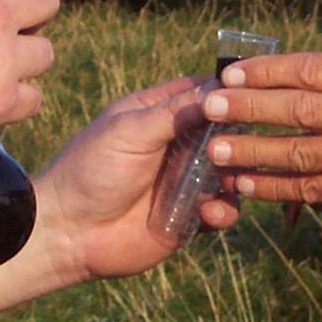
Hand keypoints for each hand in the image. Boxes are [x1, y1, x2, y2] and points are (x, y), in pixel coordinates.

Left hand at [37, 77, 238, 282]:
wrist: (69, 233)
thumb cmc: (90, 171)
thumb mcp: (130, 131)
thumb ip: (175, 112)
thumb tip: (221, 88)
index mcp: (159, 114)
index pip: (204, 92)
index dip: (228, 91)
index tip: (252, 93)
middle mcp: (177, 144)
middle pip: (225, 131)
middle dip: (240, 136)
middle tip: (242, 145)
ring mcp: (185, 181)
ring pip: (231, 171)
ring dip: (237, 174)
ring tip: (228, 181)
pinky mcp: (190, 216)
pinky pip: (224, 209)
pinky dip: (225, 210)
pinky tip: (208, 214)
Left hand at [201, 54, 321, 216]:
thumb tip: (268, 78)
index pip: (310, 70)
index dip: (266, 73)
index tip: (229, 74)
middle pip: (300, 112)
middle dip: (249, 110)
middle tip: (209, 108)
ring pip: (301, 156)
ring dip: (254, 155)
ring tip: (216, 152)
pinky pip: (312, 190)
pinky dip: (275, 188)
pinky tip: (245, 184)